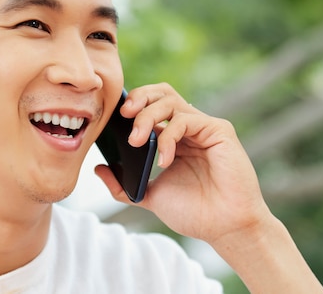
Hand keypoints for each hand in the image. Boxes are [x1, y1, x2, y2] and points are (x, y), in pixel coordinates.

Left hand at [95, 82, 270, 243]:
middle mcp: (189, 127)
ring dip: (148, 116)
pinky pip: (186, 119)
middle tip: (123, 115)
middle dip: (138, 98)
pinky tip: (164, 160)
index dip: (132, 103)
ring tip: (137, 141)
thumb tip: (98, 168)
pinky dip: (169, 136)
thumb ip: (122, 185)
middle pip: (161, 94)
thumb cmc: (194, 212)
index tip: (112, 117)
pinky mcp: (219, 131)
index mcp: (173, 137)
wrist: (224, 229)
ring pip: (171, 101)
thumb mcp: (148, 196)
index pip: (151, 105)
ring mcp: (204, 127)